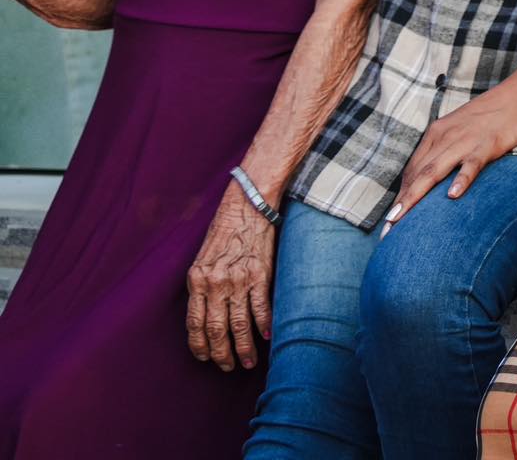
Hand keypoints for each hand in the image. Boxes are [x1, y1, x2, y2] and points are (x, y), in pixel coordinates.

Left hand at [186, 183, 275, 371]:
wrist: (247, 205)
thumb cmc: (224, 230)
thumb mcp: (203, 258)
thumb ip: (203, 285)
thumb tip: (208, 313)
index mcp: (197, 279)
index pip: (194, 323)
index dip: (200, 345)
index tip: (206, 358)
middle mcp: (215, 283)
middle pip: (216, 329)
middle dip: (222, 353)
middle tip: (227, 367)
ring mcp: (238, 279)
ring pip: (239, 324)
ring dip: (244, 347)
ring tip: (248, 362)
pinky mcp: (261, 274)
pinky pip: (261, 308)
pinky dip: (265, 326)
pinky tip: (267, 338)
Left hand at [384, 80, 516, 229]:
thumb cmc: (493, 113)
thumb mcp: (461, 128)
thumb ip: (446, 148)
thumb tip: (435, 177)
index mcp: (437, 132)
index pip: (413, 168)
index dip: (401, 194)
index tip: (391, 219)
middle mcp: (446, 136)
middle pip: (418, 173)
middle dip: (401, 202)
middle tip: (388, 227)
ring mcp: (466, 140)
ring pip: (434, 171)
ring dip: (415, 196)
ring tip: (401, 218)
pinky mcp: (488, 144)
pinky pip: (471, 164)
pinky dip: (461, 179)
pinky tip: (452, 196)